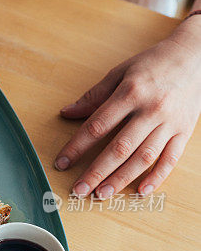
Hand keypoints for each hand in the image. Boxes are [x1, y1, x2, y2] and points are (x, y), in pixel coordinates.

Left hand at [54, 19, 200, 197]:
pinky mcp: (184, 131)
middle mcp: (151, 109)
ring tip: (102, 194)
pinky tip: (140, 191)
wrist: (196, 56)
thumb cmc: (154, 63)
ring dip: (121, 179)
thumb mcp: (120, 72)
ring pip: (143, 157)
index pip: (98, 125)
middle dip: (96, 171)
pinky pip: (170, 159)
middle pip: (120, 147)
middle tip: (79, 189)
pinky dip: (156, 177)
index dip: (77, 146)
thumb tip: (67, 113)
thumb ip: (94, 95)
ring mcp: (170, 123)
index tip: (62, 162)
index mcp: (131, 92)